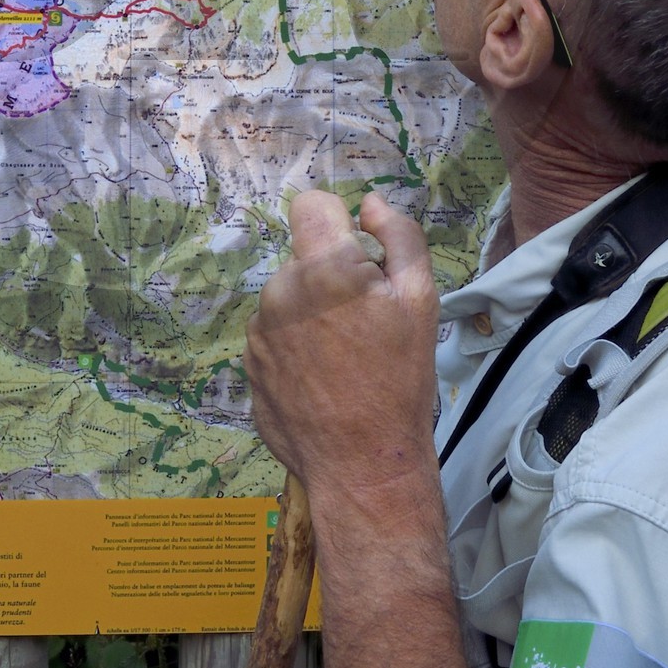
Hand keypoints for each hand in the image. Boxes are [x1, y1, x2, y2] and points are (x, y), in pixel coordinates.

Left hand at [245, 192, 441, 498]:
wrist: (362, 464)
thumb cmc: (400, 382)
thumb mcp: (420, 301)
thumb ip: (399, 236)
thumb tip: (369, 203)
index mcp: (323, 268)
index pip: (311, 204)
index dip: (337, 221)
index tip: (357, 255)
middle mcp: (280, 291)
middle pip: (304, 258)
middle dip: (330, 276)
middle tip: (364, 323)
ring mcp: (258, 329)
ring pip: (287, 296)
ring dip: (310, 312)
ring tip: (343, 357)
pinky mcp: (247, 362)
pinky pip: (272, 333)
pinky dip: (294, 344)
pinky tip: (321, 378)